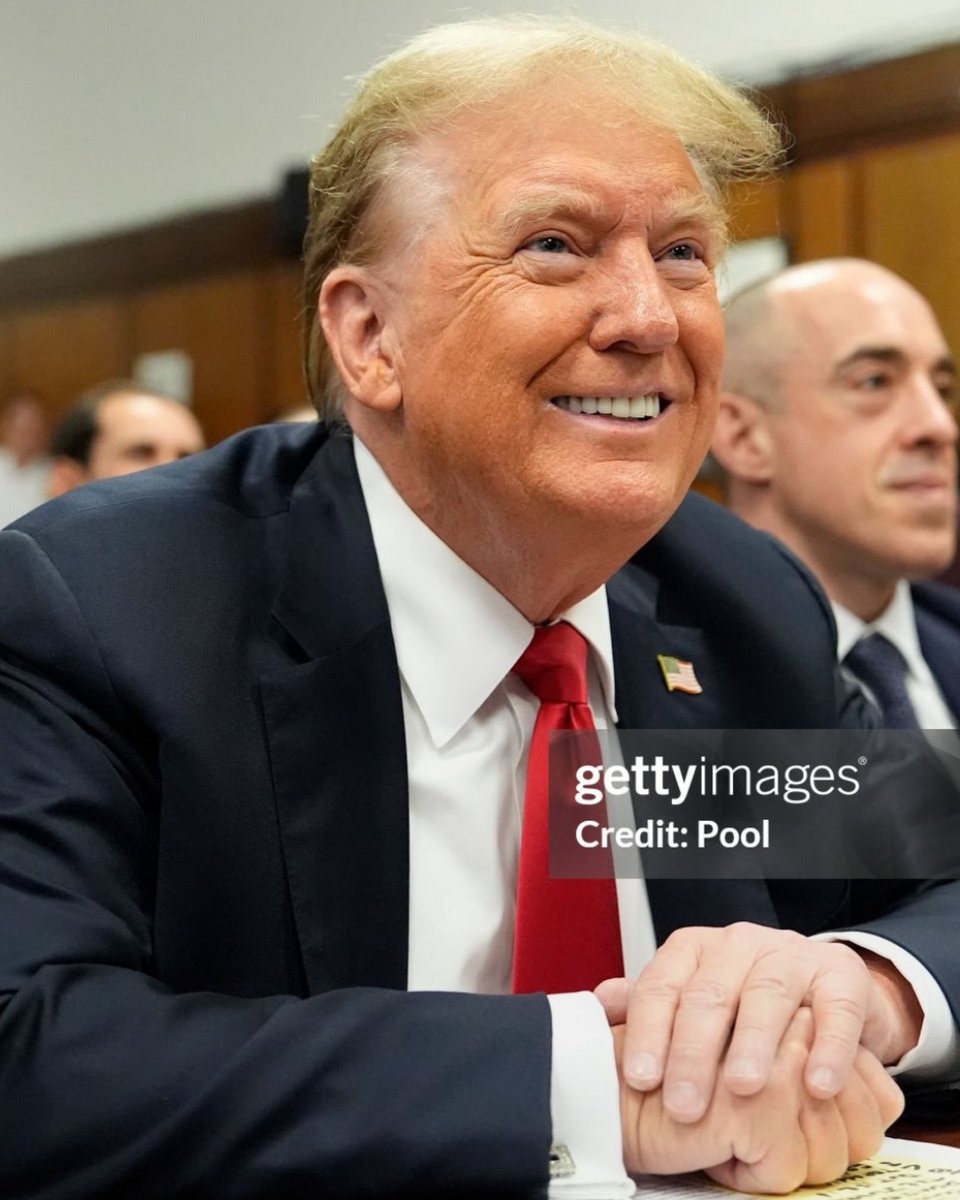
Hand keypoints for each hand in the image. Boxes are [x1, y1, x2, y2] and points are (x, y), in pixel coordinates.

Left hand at [596, 923, 921, 1122]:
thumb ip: (649, 1003)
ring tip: (743, 1089)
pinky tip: (817, 1083)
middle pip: (710, 994)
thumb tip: (598, 1005)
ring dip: (754, 1045)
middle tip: (683, 1104)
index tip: (639, 1078)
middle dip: (693, 1052)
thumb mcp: (694, 996)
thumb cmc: (746, 999)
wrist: (825, 985)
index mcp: (696, 949)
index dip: (647, 1032)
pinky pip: (836, 1010)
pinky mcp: (842, 976)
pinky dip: (829, 1048)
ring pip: (767, 996)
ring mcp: (792, 956)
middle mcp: (740, 944)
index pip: (662, 985)